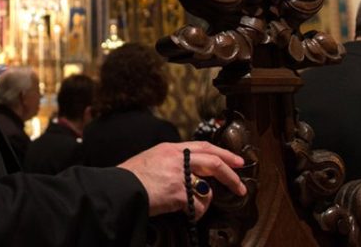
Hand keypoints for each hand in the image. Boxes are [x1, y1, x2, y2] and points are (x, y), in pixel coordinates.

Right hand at [118, 141, 245, 217]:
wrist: (119, 189)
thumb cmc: (129, 178)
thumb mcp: (150, 159)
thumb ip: (170, 161)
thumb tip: (186, 171)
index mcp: (171, 148)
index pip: (204, 146)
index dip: (223, 153)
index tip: (237, 161)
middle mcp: (178, 159)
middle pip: (214, 163)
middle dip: (231, 176)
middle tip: (240, 186)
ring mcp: (180, 176)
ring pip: (207, 190)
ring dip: (204, 202)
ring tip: (191, 207)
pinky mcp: (180, 193)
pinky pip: (197, 207)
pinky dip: (194, 213)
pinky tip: (182, 213)